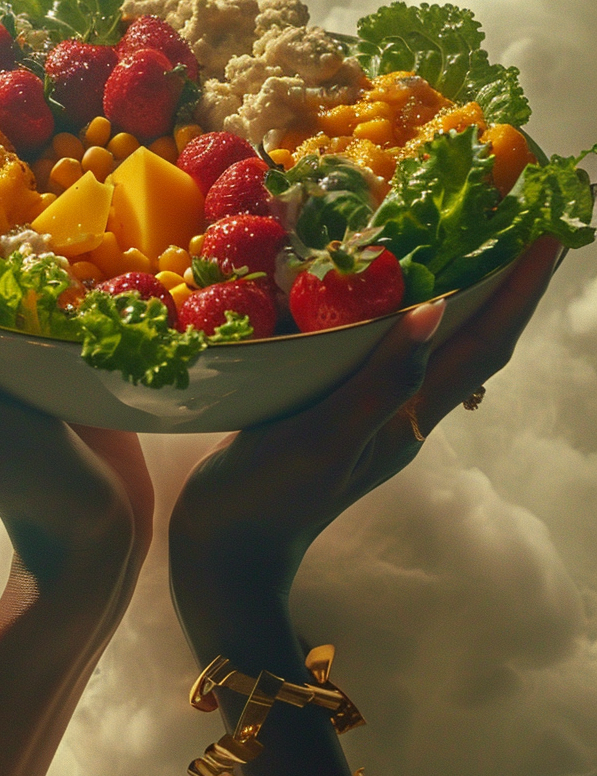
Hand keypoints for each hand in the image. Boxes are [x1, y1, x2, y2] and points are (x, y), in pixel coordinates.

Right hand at [170, 236, 559, 656]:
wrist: (227, 549)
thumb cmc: (271, 496)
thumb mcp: (326, 437)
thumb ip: (381, 381)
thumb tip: (436, 310)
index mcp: (410, 418)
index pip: (484, 348)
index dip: (518, 294)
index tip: (548, 239)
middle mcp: (403, 413)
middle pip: (473, 343)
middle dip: (503, 287)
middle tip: (520, 226)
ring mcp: (372, 412)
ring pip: (434, 346)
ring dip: (461, 297)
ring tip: (467, 244)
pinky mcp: (337, 408)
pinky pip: (386, 349)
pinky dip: (400, 312)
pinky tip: (379, 289)